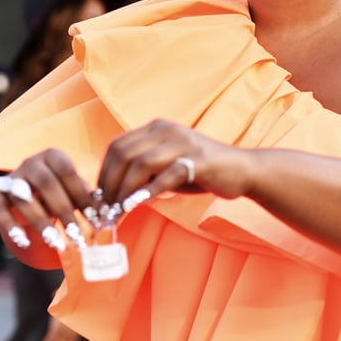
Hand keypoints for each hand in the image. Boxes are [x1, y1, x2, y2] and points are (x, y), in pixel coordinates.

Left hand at [0, 121, 252, 264]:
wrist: (242, 170)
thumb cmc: (201, 171)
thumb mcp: (167, 166)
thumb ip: (143, 173)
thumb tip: (113, 195)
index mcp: (156, 128)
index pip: (117, 147)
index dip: (103, 174)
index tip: (98, 199)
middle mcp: (166, 130)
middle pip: (124, 154)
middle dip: (109, 185)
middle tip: (104, 211)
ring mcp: (183, 143)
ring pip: (140, 164)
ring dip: (124, 191)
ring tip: (118, 212)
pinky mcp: (197, 160)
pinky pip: (165, 175)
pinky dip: (147, 191)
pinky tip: (137, 205)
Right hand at [0, 148, 96, 267]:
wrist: (31, 189)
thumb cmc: (61, 190)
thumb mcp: (74, 190)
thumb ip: (86, 198)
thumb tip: (103, 214)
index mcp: (52, 156)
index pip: (67, 171)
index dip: (81, 195)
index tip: (95, 219)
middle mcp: (30, 162)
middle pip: (46, 184)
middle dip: (64, 212)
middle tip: (78, 236)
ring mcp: (12, 177)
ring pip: (24, 199)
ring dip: (42, 224)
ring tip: (58, 244)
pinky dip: (10, 226)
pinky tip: (25, 242)